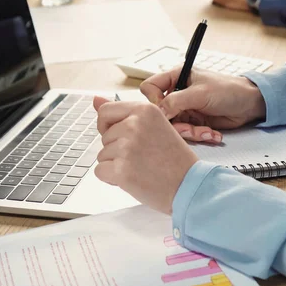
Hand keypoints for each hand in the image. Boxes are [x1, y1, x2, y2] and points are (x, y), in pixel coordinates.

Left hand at [93, 96, 198, 214]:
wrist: (189, 184)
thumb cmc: (175, 159)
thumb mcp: (155, 126)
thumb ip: (124, 113)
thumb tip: (95, 100)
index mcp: (145, 110)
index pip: (105, 111)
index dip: (108, 126)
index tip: (121, 136)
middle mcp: (134, 125)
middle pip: (104, 136)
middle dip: (117, 149)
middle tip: (143, 157)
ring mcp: (127, 147)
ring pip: (102, 155)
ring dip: (117, 164)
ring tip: (142, 167)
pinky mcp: (121, 169)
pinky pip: (100, 171)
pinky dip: (112, 178)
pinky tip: (133, 177)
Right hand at [140, 67, 265, 142]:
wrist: (250, 104)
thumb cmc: (230, 89)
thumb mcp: (200, 93)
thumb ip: (176, 101)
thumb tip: (158, 111)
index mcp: (176, 77)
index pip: (150, 87)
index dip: (153, 100)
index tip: (165, 109)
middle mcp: (178, 93)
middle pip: (162, 112)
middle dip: (176, 123)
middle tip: (189, 128)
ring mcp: (186, 109)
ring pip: (175, 126)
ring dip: (191, 132)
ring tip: (206, 132)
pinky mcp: (194, 122)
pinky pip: (188, 133)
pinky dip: (200, 136)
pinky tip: (212, 133)